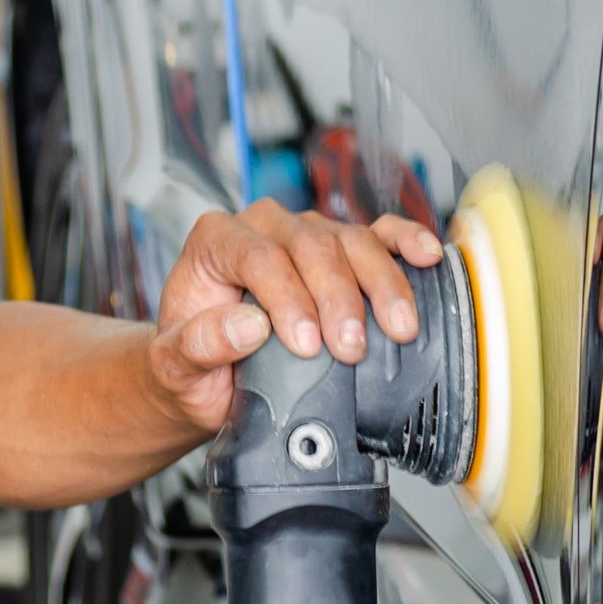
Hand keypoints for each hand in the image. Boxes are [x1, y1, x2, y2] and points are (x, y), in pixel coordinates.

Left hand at [147, 201, 446, 430]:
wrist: (210, 376)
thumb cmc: (192, 364)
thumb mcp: (175, 365)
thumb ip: (198, 345)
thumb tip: (248, 326)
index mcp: (216, 241)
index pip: (260, 257)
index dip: (288, 299)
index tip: (306, 344)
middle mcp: (264, 227)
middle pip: (313, 246)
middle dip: (339, 298)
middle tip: (351, 348)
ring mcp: (307, 234)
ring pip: (352, 240)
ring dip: (381, 285)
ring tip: (397, 328)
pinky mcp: (342, 250)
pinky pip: (379, 233)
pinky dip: (406, 242)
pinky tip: (427, 256)